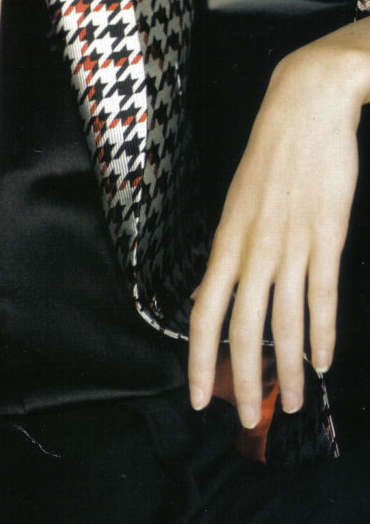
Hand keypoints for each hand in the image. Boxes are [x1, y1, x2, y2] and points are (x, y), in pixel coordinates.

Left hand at [188, 18, 369, 426]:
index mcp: (225, 241)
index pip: (203, 314)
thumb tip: (212, 294)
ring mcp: (289, 243)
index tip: (199, 398)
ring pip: (283, 321)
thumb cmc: (272, 155)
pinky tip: (323, 363)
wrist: (304, 105)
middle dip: (243, 379)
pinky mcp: (325, 235)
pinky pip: (321, 295)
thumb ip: (231, 253)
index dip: (199, 360)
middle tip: (246, 418)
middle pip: (240, 328)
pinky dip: (322, 333)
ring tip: (294, 404)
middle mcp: (252, 249)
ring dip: (289, 369)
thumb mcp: (238, 205)